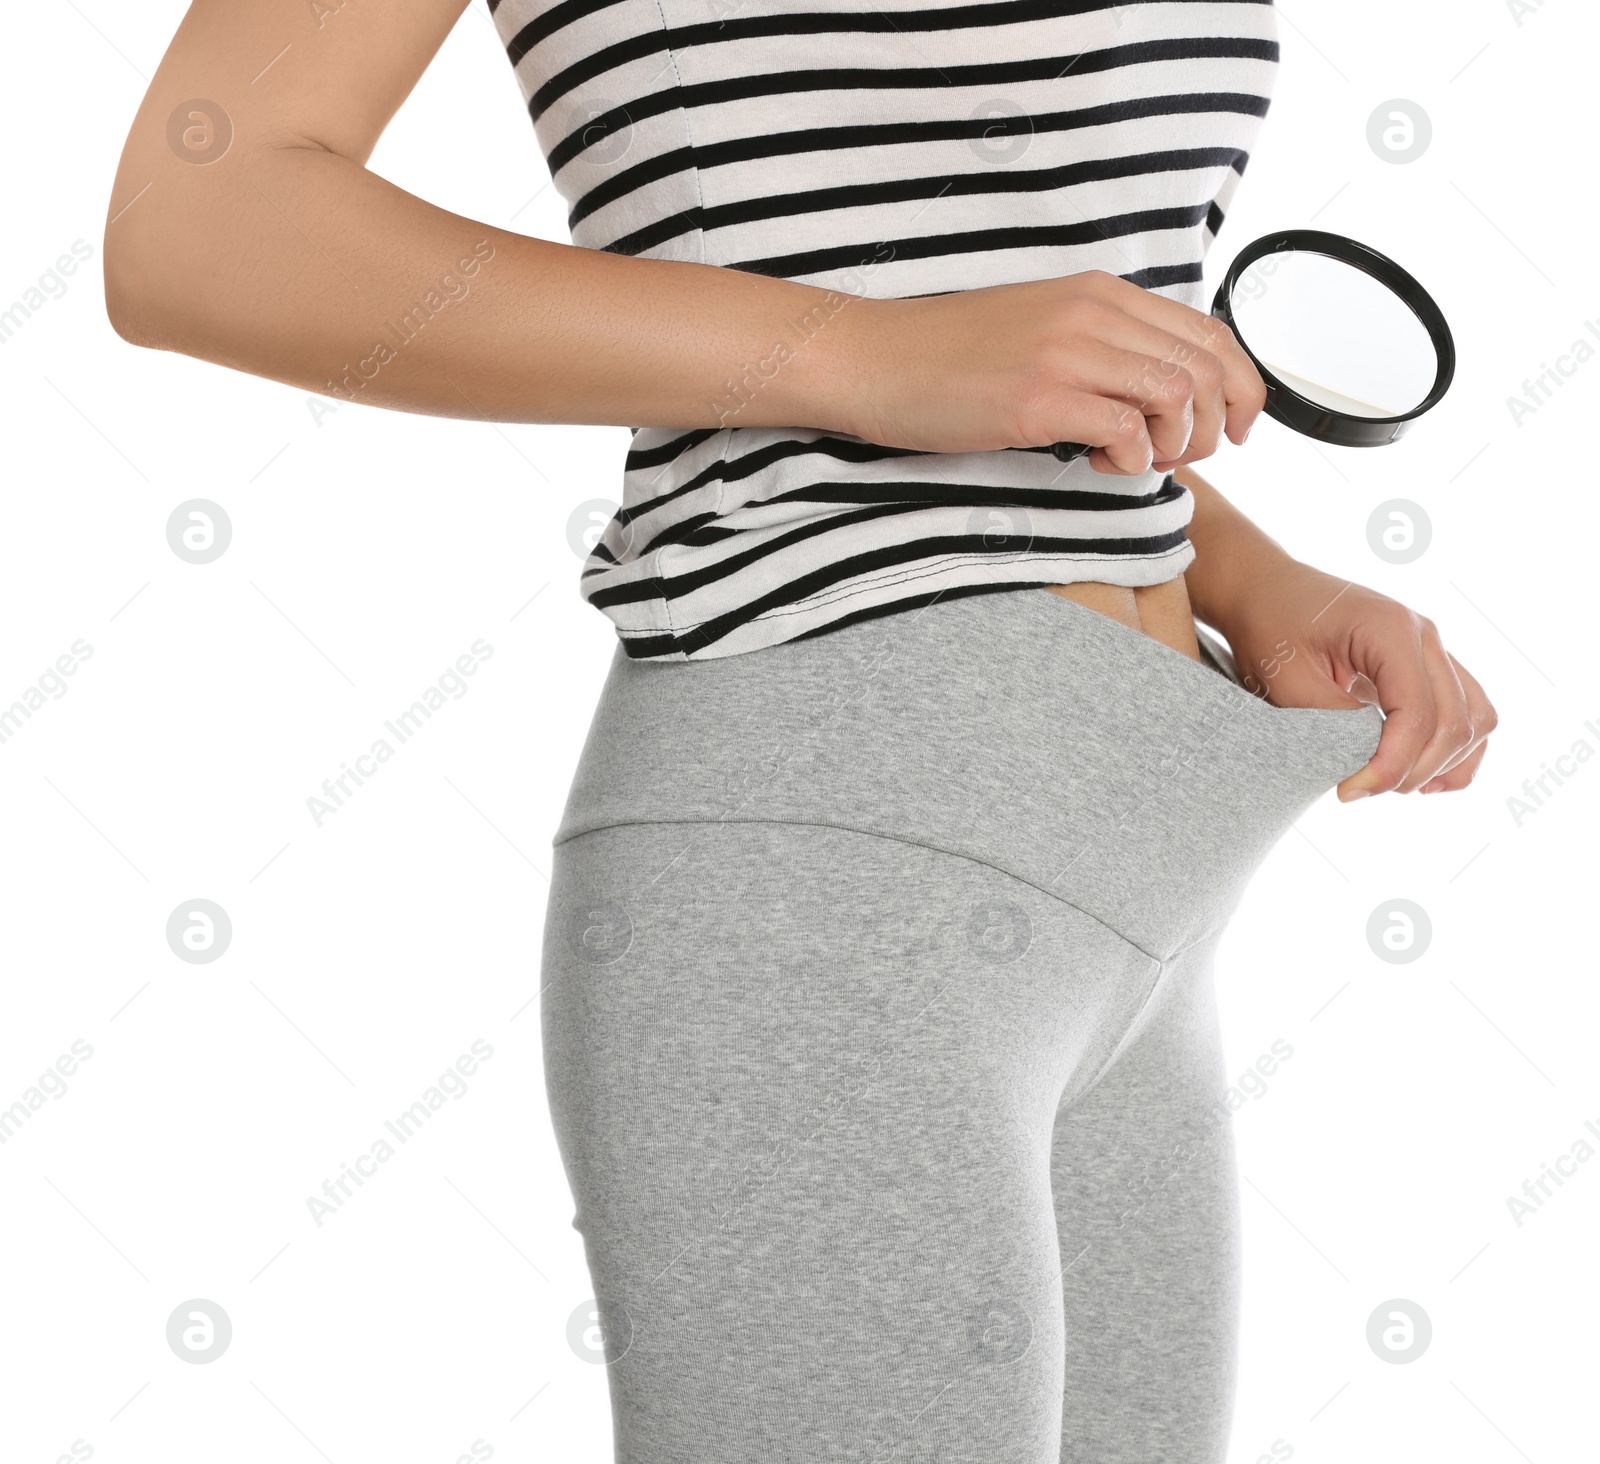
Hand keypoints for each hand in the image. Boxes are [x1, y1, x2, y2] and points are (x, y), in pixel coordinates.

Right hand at [847, 270, 1266, 473]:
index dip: (1244, 388)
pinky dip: (1132, 460)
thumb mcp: (1042, 330)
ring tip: (1138, 462)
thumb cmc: (948, 357)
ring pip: (1176, 398)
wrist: (876, 359)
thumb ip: (1102, 347)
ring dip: (1174, 446)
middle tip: (1182, 458)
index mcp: (1100, 294)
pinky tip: (1100, 465)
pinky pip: (1126, 431)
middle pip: (1207, 369)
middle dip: (1215, 427)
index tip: (1238, 428)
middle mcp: (1093, 313)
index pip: (1210, 333)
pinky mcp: (1038, 398)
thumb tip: (1158, 395)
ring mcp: (1066, 353)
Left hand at [1214, 559, 1497, 800]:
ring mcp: (1432, 648)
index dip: (1391, 764)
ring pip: (1475, 719)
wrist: (1264, 589)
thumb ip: (1332, 723)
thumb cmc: (1268, 626)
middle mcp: (1424, 635)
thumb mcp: (1287, 680)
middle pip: (1454, 722)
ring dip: (1442, 763)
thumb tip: (1371, 764)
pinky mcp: (1428, 664)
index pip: (1417, 713)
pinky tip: (1421, 776)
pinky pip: (1468, 711)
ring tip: (1390, 786)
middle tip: (1357, 790)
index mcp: (1390, 629)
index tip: (1349, 791)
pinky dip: (1455, 749)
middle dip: (1412, 770)